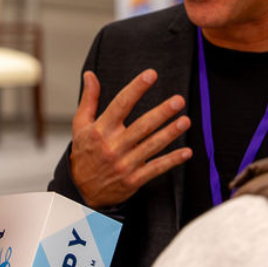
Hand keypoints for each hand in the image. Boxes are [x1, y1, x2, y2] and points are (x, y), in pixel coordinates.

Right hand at [70, 69, 191, 207]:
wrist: (81, 191)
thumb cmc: (84, 154)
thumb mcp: (81, 125)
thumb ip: (89, 99)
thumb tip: (90, 76)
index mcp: (101, 130)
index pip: (120, 105)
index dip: (136, 89)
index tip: (151, 75)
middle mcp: (113, 146)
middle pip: (142, 126)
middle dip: (162, 113)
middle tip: (178, 101)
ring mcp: (124, 164)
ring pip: (151, 146)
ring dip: (170, 133)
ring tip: (185, 121)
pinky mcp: (133, 179)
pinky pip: (156, 168)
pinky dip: (172, 160)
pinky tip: (186, 152)